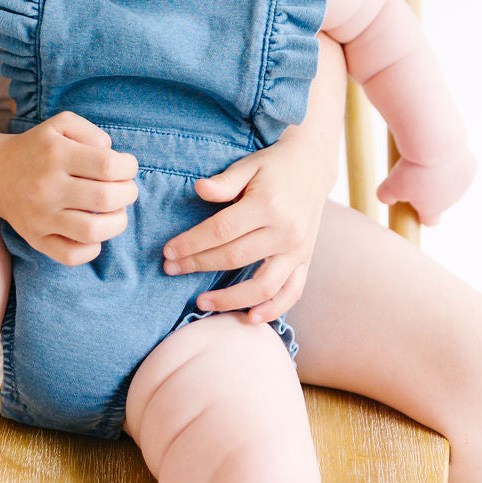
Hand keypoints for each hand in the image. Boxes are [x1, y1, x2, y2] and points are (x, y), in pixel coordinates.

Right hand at [0, 113, 138, 265]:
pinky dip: (92, 248)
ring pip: (92, 231)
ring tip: (116, 212)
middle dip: (128, 193)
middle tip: (126, 188)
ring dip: (117, 222)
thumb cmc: (39, 148)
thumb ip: (91, 132)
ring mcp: (41, 216)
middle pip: (106, 198)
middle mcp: (47, 187)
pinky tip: (94, 232)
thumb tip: (112, 154)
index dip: (128, 167)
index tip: (127, 166)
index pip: (108, 165)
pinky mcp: (36, 239)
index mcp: (56, 154)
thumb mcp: (61, 124)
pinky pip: (71, 255)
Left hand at [161, 141, 326, 324]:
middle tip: (171, 270)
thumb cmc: (274, 165)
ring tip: (202, 302)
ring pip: (263, 286)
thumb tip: (198, 189)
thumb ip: (224, 181)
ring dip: (230, 299)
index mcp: (267, 205)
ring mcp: (298, 249)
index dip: (191, 243)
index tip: (168, 252)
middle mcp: (285, 231)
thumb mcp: (248, 165)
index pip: (221, 231)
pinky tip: (250, 317)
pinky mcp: (306, 260)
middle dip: (198, 266)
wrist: (313, 165)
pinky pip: (291, 293)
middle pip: (234, 257)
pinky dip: (273, 309)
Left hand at [377, 144, 476, 225]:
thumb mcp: (390, 184)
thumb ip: (386, 195)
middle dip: (427, 184)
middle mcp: (451, 200)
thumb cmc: (412, 167)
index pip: (429, 220)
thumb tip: (386, 198)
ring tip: (428, 157)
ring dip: (440, 171)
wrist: (435, 144)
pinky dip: (450, 156)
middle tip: (414, 168)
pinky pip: (457, 162)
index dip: (420, 212)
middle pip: (438, 196)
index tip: (412, 200)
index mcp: (432, 209)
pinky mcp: (471, 165)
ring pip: (449, 178)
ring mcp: (462, 184)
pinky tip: (442, 149)